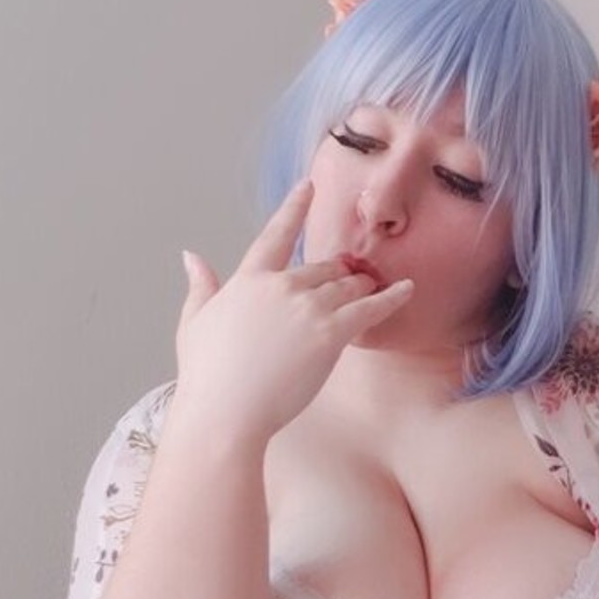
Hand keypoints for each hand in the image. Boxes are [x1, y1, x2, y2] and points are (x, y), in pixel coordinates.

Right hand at [172, 180, 412, 447]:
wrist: (225, 412)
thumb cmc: (207, 375)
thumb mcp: (194, 322)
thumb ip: (200, 286)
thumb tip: (191, 257)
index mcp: (248, 280)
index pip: (276, 234)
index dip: (294, 208)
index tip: (309, 186)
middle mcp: (281, 285)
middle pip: (321, 268)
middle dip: (339, 273)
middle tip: (353, 278)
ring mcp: (307, 307)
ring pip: (347, 286)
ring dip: (362, 286)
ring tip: (377, 286)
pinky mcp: (330, 332)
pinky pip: (370, 308)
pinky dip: (391, 298)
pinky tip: (407, 290)